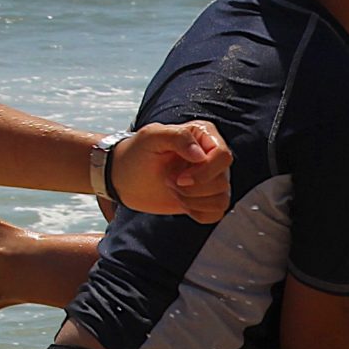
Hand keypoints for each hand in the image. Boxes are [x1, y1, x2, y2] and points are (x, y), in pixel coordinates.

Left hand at [114, 121, 231, 222]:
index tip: (179, 178)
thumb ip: (177, 136)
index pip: (223, 156)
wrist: (125, 177)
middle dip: (193, 188)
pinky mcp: (207, 198)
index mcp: (205, 136)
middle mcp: (213, 156)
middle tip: (169, 182)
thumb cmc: (137, 153)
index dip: (204, 172)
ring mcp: (212, 178)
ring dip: (193, 201)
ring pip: (221, 199)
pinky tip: (182, 203)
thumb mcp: (151, 137)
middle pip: (223, 181)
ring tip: (173, 190)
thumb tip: (201, 155)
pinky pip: (217, 212)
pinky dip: (198, 213)